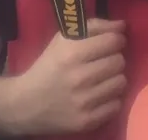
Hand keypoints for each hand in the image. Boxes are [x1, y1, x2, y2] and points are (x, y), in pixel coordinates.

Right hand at [8, 18, 126, 134]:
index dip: (115, 40)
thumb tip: (122, 25)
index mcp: (72, 53)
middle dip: (114, 59)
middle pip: (119, 61)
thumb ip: (94, 27)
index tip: (109, 44)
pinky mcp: (87, 121)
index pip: (113, 41)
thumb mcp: (63, 40)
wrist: (25, 104)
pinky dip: (109, 100)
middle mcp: (79, 77)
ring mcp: (84, 101)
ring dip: (113, 79)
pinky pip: (116, 105)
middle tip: (103, 62)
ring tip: (100, 79)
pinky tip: (97, 96)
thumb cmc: (47, 66)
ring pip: (121, 83)